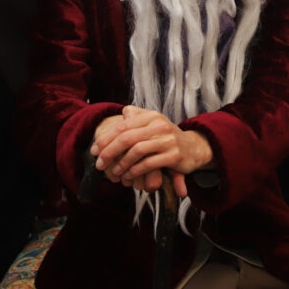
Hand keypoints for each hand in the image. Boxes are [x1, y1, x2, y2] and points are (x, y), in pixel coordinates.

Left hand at [90, 106, 213, 196]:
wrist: (194, 148)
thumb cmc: (166, 137)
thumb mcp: (153, 123)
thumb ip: (137, 116)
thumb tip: (122, 112)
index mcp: (151, 116)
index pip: (122, 126)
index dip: (106, 138)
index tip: (94, 150)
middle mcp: (159, 125)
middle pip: (126, 138)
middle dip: (109, 152)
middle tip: (99, 164)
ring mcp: (168, 140)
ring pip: (137, 151)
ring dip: (122, 164)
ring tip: (115, 172)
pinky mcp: (174, 155)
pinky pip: (149, 164)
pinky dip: (136, 171)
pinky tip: (129, 176)